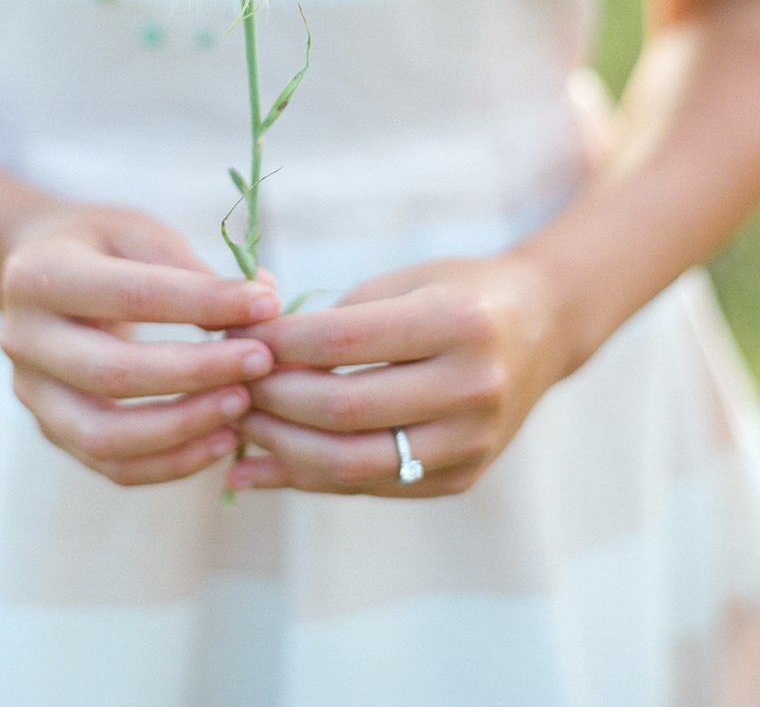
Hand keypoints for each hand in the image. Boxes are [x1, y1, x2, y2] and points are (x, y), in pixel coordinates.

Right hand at [0, 205, 279, 485]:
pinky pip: (112, 465)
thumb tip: (264, 301)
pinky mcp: (51, 430)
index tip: (266, 304)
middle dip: (197, 372)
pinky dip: (170, 462)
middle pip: (113, 373)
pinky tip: (220, 440)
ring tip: (242, 405)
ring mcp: (31, 393)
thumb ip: (192, 270)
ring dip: (183, 428)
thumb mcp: (138, 234)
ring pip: (106, 436)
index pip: (132, 295)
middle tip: (260, 361)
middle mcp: (23, 339)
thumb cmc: (100, 247)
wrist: (37, 275)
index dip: (204, 302)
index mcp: (41, 275)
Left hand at [227, 251, 568, 495]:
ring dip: (280, 448)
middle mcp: (472, 387)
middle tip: (226, 384)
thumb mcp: (403, 283)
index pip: (339, 342)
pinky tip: (260, 468)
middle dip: (269, 399)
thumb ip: (334, 319)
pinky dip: (308, 479)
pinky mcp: (461, 478)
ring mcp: (472, 442)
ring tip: (235, 426)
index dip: (274, 344)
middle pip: (341, 409)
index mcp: (456, 322)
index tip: (232, 337)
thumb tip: (246, 348)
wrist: (544, 326)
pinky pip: (370, 486)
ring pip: (352, 464)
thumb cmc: (457, 291)